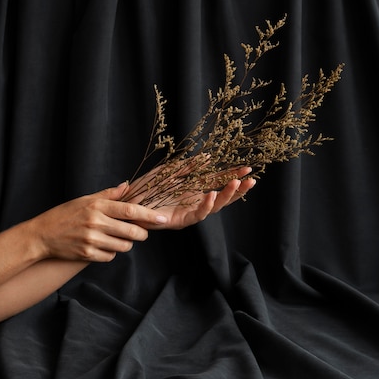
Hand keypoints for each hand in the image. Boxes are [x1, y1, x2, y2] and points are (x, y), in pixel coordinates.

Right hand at [25, 183, 168, 261]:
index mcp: (97, 206)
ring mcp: (91, 240)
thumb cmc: (64, 215)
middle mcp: (95, 222)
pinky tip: (103, 246)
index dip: (149, 216)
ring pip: (123, 246)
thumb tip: (127, 185)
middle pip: (132, 231)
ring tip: (117, 238)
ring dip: (125, 244)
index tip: (162, 219)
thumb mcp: (85, 200)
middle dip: (141, 234)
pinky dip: (111, 253)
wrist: (42, 235)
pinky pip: (110, 256)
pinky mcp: (87, 255)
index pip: (130, 211)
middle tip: (140, 232)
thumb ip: (108, 195)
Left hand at [124, 167, 255, 229]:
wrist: (128, 201)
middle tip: (251, 180)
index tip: (248, 169)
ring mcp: (188, 213)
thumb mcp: (170, 171)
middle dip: (237, 189)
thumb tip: (209, 158)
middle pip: (222, 197)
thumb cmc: (147, 187)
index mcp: (195, 190)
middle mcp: (194, 203)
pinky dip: (205, 205)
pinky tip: (212, 195)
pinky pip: (196, 215)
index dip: (233, 177)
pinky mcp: (179, 221)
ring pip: (213, 207)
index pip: (219, 183)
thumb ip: (189, 166)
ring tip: (235, 184)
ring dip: (226, 196)